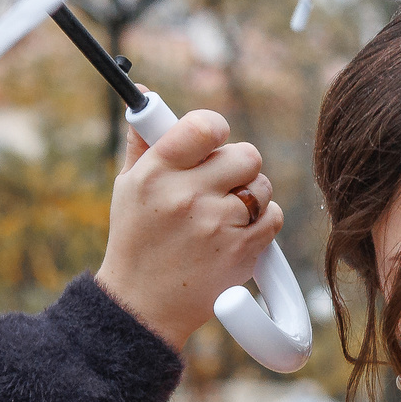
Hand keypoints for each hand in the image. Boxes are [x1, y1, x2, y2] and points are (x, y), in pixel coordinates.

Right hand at [95, 108, 280, 350]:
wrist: (144, 305)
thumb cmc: (137, 241)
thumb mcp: (127, 188)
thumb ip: (144, 142)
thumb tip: (147, 96)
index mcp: (157, 173)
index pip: (205, 126)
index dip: (217, 130)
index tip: (214, 141)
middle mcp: (187, 195)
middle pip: (245, 154)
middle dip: (238, 166)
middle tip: (223, 182)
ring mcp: (217, 224)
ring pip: (262, 186)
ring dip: (251, 195)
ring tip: (225, 213)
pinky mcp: (241, 251)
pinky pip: (272, 216)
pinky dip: (262, 222)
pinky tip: (238, 232)